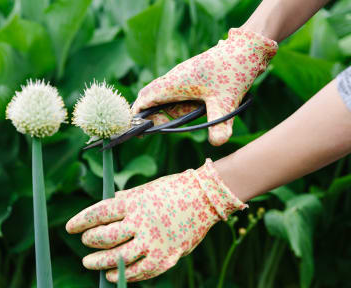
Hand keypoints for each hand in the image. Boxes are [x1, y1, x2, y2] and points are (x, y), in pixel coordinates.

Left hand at [65, 159, 246, 281]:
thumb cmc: (173, 189)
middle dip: (89, 241)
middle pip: (105, 237)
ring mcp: (154, 241)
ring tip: (90, 263)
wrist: (206, 196)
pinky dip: (124, 276)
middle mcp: (141, 222)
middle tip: (84, 242)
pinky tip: (112, 276)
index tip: (69, 228)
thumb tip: (108, 204)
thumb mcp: (146, 188)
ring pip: (118, 257)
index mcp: (134, 202)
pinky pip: (140, 271)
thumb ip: (126, 199)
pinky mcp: (166, 256)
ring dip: (100, 262)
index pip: (99, 213)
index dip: (81, 221)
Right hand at [133, 28, 277, 145]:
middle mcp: (173, 79)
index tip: (140, 130)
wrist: (246, 47)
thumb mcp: (226, 102)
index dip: (138, 115)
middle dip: (157, 116)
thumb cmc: (233, 71)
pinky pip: (178, 93)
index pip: (144, 99)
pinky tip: (202, 106)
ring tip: (197, 111)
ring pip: (166, 98)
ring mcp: (180, 76)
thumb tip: (217, 143)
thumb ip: (220, 125)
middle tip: (168, 127)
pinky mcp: (189, 76)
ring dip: (175, 110)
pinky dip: (184, 104)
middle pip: (152, 100)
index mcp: (173, 84)